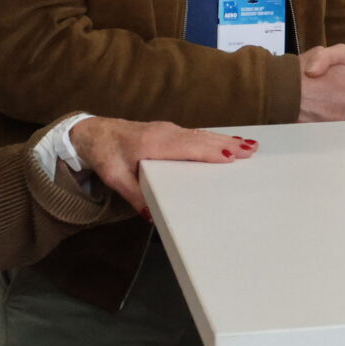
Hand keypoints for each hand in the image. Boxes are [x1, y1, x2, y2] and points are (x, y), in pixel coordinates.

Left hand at [70, 117, 255, 212]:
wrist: (93, 132)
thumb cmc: (104, 153)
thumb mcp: (113, 177)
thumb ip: (133, 194)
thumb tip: (151, 215)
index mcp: (154, 143)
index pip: (188, 147)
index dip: (210, 151)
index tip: (231, 155)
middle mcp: (165, 133)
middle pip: (201, 139)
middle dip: (227, 144)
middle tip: (251, 150)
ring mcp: (168, 130)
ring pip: (201, 135)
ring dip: (225, 140)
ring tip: (249, 145)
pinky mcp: (168, 132)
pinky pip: (196, 134)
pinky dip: (214, 138)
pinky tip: (226, 141)